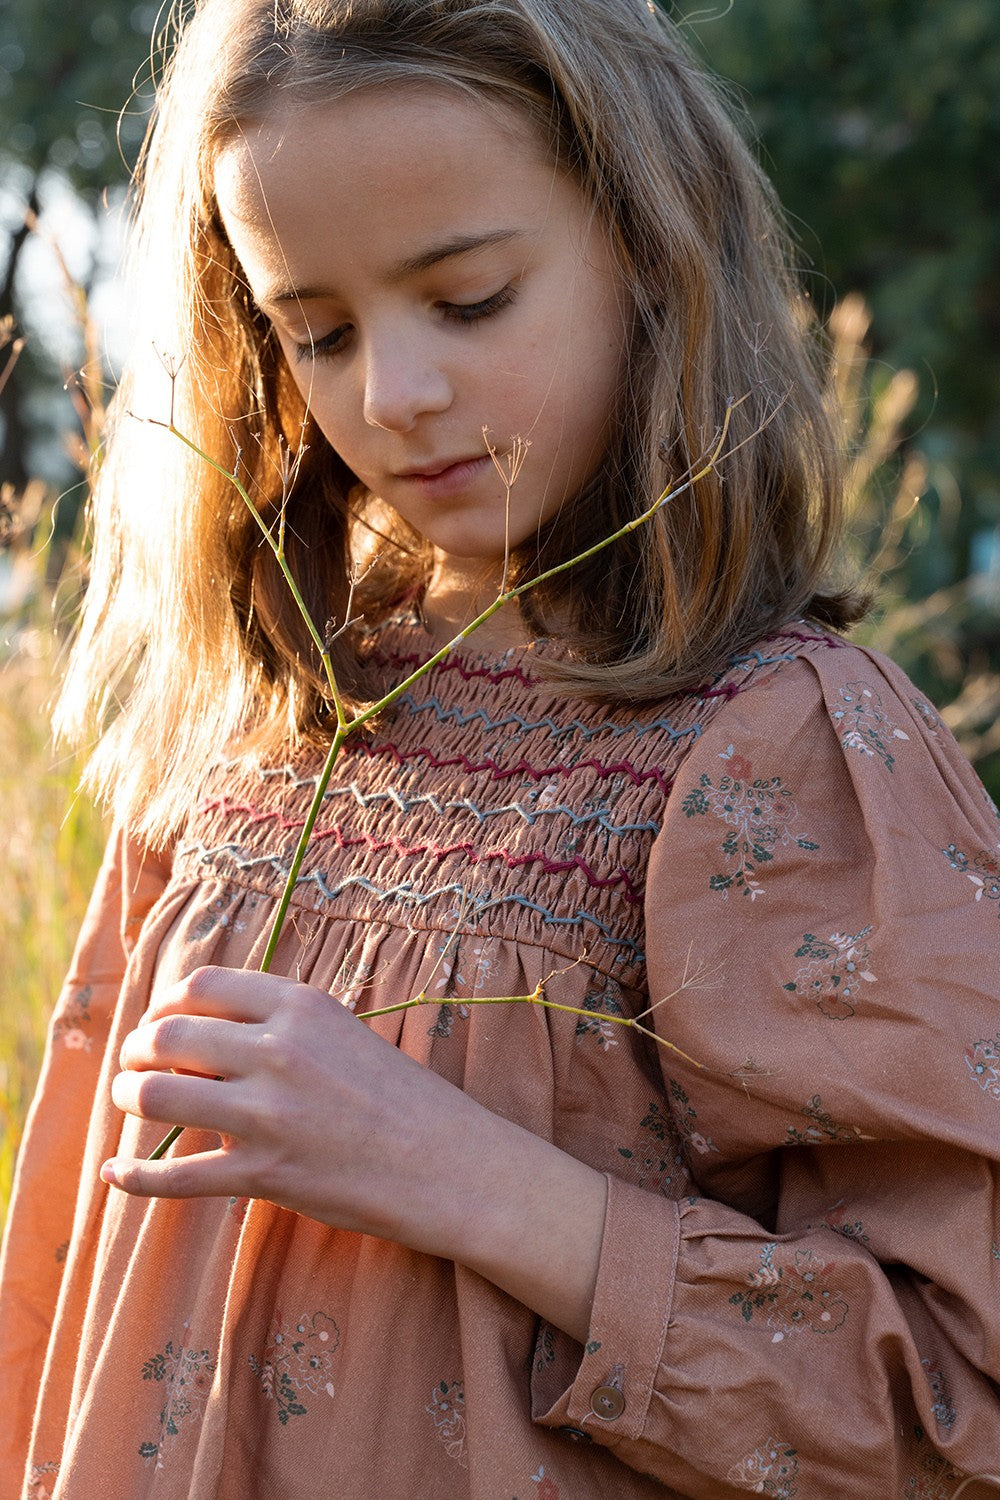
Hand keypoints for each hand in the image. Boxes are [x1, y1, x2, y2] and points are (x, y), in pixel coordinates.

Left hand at [106, 964, 606, 1339]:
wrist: (446, 1163)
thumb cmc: (399, 1097)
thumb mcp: (342, 1032)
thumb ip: (280, 1022)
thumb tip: (204, 1024)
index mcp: (300, 1006)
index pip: (201, 987)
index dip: (166, 1004)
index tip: (159, 1020)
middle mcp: (278, 1051)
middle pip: (169, 1036)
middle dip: (138, 1049)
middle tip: (134, 1063)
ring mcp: (268, 1114)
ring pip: (157, 1096)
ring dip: (128, 1097)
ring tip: (128, 1101)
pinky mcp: (264, 1173)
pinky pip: (175, 1175)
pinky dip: (134, 1177)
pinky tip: (115, 1173)